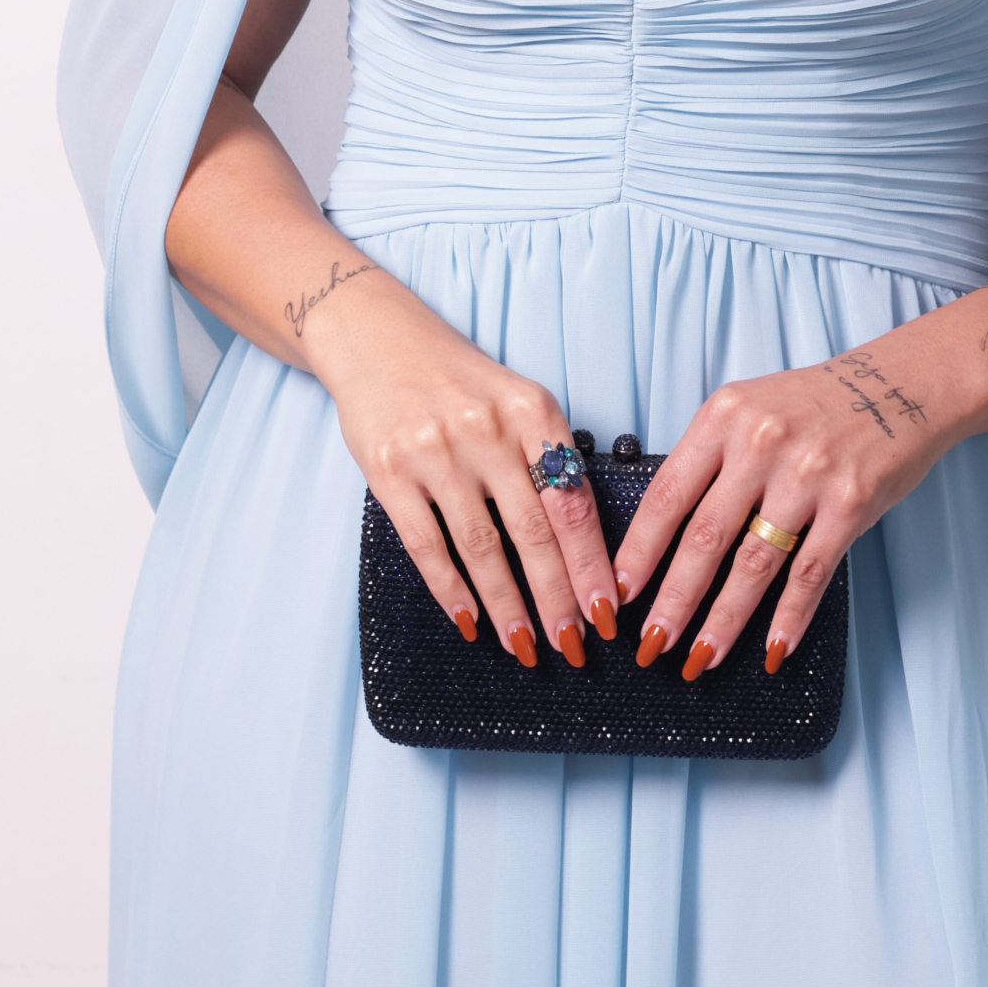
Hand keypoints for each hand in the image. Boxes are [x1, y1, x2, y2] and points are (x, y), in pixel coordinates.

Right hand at [314, 280, 620, 664]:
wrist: (380, 340)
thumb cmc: (461, 383)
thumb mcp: (518, 401)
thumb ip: (549, 459)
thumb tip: (584, 546)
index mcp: (532, 410)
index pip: (574, 501)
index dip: (593, 563)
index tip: (607, 610)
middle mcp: (487, 429)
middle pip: (534, 532)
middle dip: (558, 598)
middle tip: (574, 644)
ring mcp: (435, 451)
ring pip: (483, 548)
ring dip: (508, 606)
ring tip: (527, 646)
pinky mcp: (390, 472)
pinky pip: (427, 546)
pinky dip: (452, 592)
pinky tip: (470, 621)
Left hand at [611, 334, 946, 679]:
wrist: (899, 383)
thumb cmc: (813, 403)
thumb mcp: (748, 408)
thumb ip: (710, 458)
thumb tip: (662, 535)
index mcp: (724, 416)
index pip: (668, 495)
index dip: (639, 552)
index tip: (619, 593)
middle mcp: (762, 443)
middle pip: (704, 537)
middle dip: (673, 600)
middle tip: (651, 643)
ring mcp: (808, 475)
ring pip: (754, 563)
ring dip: (724, 619)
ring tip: (701, 656)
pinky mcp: (851, 503)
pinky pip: (811, 572)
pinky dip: (789, 618)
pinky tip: (772, 649)